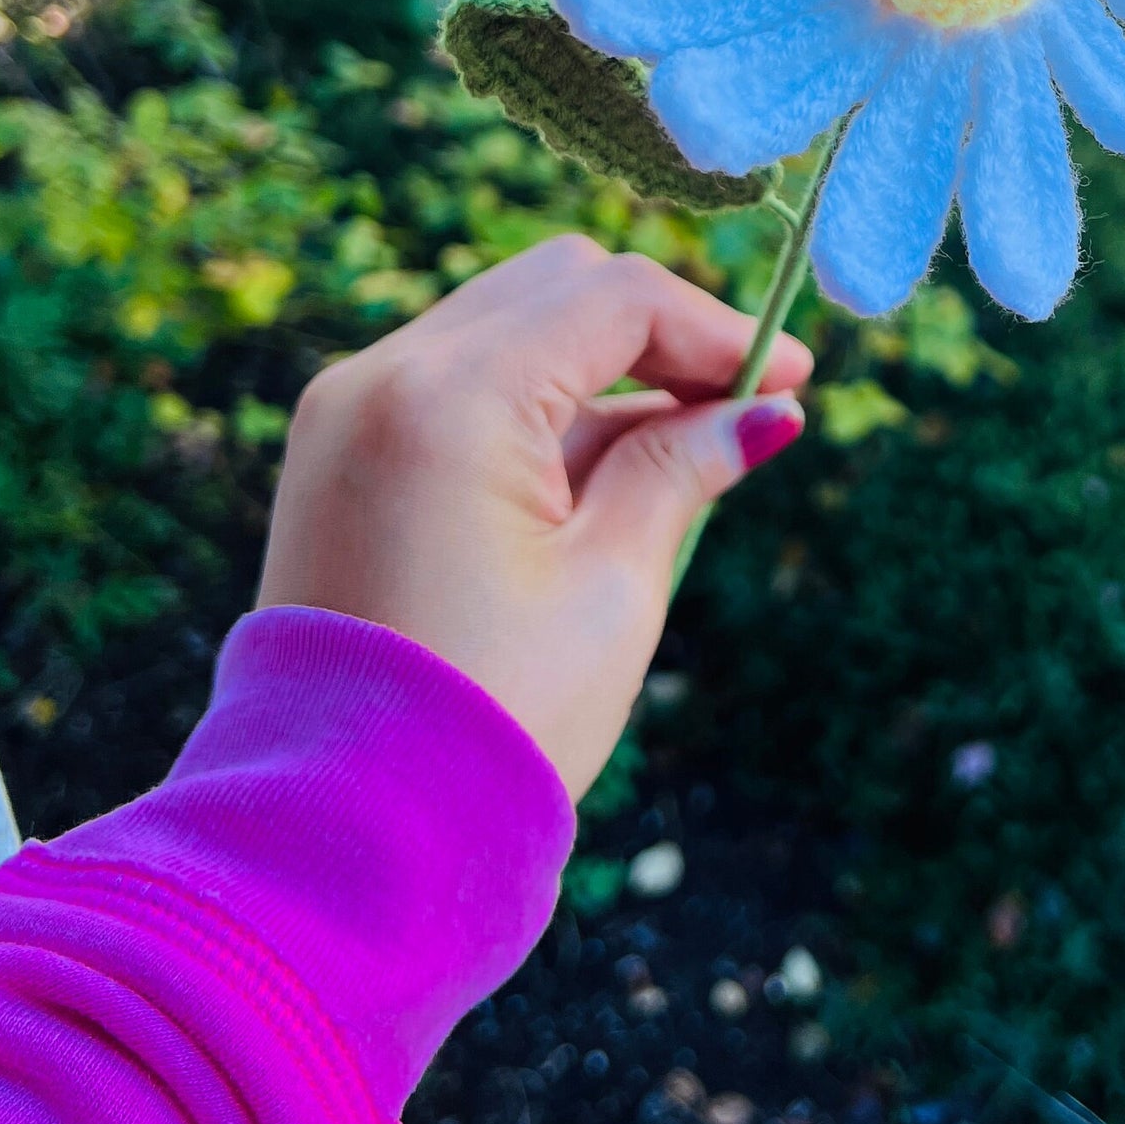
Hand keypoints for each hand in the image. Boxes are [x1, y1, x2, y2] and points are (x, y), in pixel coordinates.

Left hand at [258, 238, 809, 796]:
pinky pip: (453, 381)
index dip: (716, 328)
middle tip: (739, 405)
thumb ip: (680, 469)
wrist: (343, 837)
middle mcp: (379, 378)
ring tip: (679, 452)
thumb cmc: (494, 718)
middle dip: (656, 333)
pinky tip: (597, 472)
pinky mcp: (335, 455)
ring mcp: (344, 414)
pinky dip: (532, 401)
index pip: (613, 299)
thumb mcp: (611, 586)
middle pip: (554, 287)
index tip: (789, 383)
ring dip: (597, 366)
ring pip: (503, 324)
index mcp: (449, 398)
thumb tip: (761, 411)